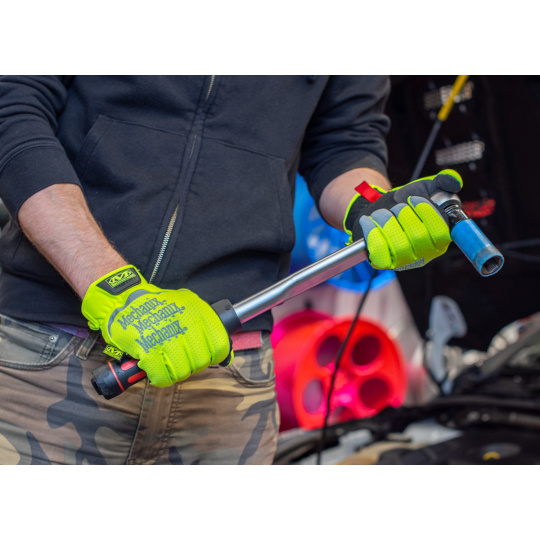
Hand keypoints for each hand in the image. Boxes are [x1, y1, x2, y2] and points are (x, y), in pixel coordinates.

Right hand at [81, 266, 231, 386]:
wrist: (123, 300)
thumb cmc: (158, 307)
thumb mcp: (188, 305)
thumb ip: (208, 327)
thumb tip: (226, 356)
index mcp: (198, 312)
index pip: (219, 345)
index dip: (215, 356)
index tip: (206, 355)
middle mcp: (185, 324)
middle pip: (201, 361)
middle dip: (191, 364)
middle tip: (180, 357)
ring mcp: (166, 337)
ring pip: (183, 372)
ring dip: (174, 372)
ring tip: (166, 361)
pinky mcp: (147, 349)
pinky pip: (162, 377)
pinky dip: (159, 377)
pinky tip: (154, 367)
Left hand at [343, 169, 462, 269]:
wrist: (375, 209)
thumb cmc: (403, 202)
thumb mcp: (425, 187)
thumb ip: (443, 181)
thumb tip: (455, 182)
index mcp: (440, 238)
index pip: (442, 233)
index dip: (428, 213)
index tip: (414, 198)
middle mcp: (425, 254)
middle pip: (419, 237)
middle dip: (403, 214)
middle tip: (396, 206)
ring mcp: (404, 261)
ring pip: (399, 246)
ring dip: (387, 222)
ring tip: (381, 213)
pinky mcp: (384, 262)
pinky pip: (380, 253)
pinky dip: (372, 233)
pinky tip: (369, 221)